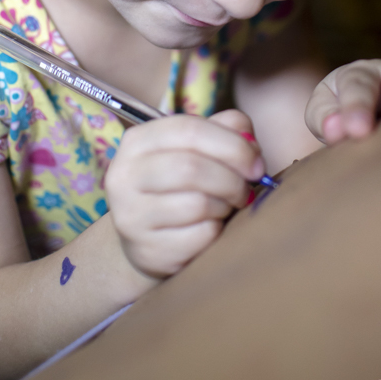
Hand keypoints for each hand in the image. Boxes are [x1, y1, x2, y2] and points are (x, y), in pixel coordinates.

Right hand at [104, 110, 264, 278]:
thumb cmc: (181, 185)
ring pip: (198, 204)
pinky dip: (216, 231)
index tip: (256, 164)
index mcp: (138, 141)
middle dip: (232, 180)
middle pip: (192, 168)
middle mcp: (124, 175)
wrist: (149, 239)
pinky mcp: (146, 250)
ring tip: (224, 207)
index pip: (190, 130)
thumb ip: (227, 132)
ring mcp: (130, 215)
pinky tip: (210, 228)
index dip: (232, 145)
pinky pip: (200, 236)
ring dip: (224, 206)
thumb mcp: (199, 150)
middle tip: (245, 190)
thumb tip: (251, 145)